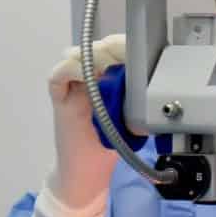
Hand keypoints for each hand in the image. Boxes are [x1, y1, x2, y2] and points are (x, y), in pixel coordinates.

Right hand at [35, 35, 125, 216]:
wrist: (89, 172)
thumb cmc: (113, 145)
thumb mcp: (134, 118)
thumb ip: (140, 97)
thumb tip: (156, 79)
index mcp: (111, 77)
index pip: (117, 49)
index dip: (125, 44)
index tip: (139, 49)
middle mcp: (91, 76)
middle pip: (98, 47)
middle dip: (112, 48)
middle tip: (124, 56)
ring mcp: (73, 84)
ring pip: (78, 55)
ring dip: (95, 56)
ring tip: (109, 67)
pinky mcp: (60, 96)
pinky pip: (59, 74)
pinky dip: (74, 70)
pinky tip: (91, 77)